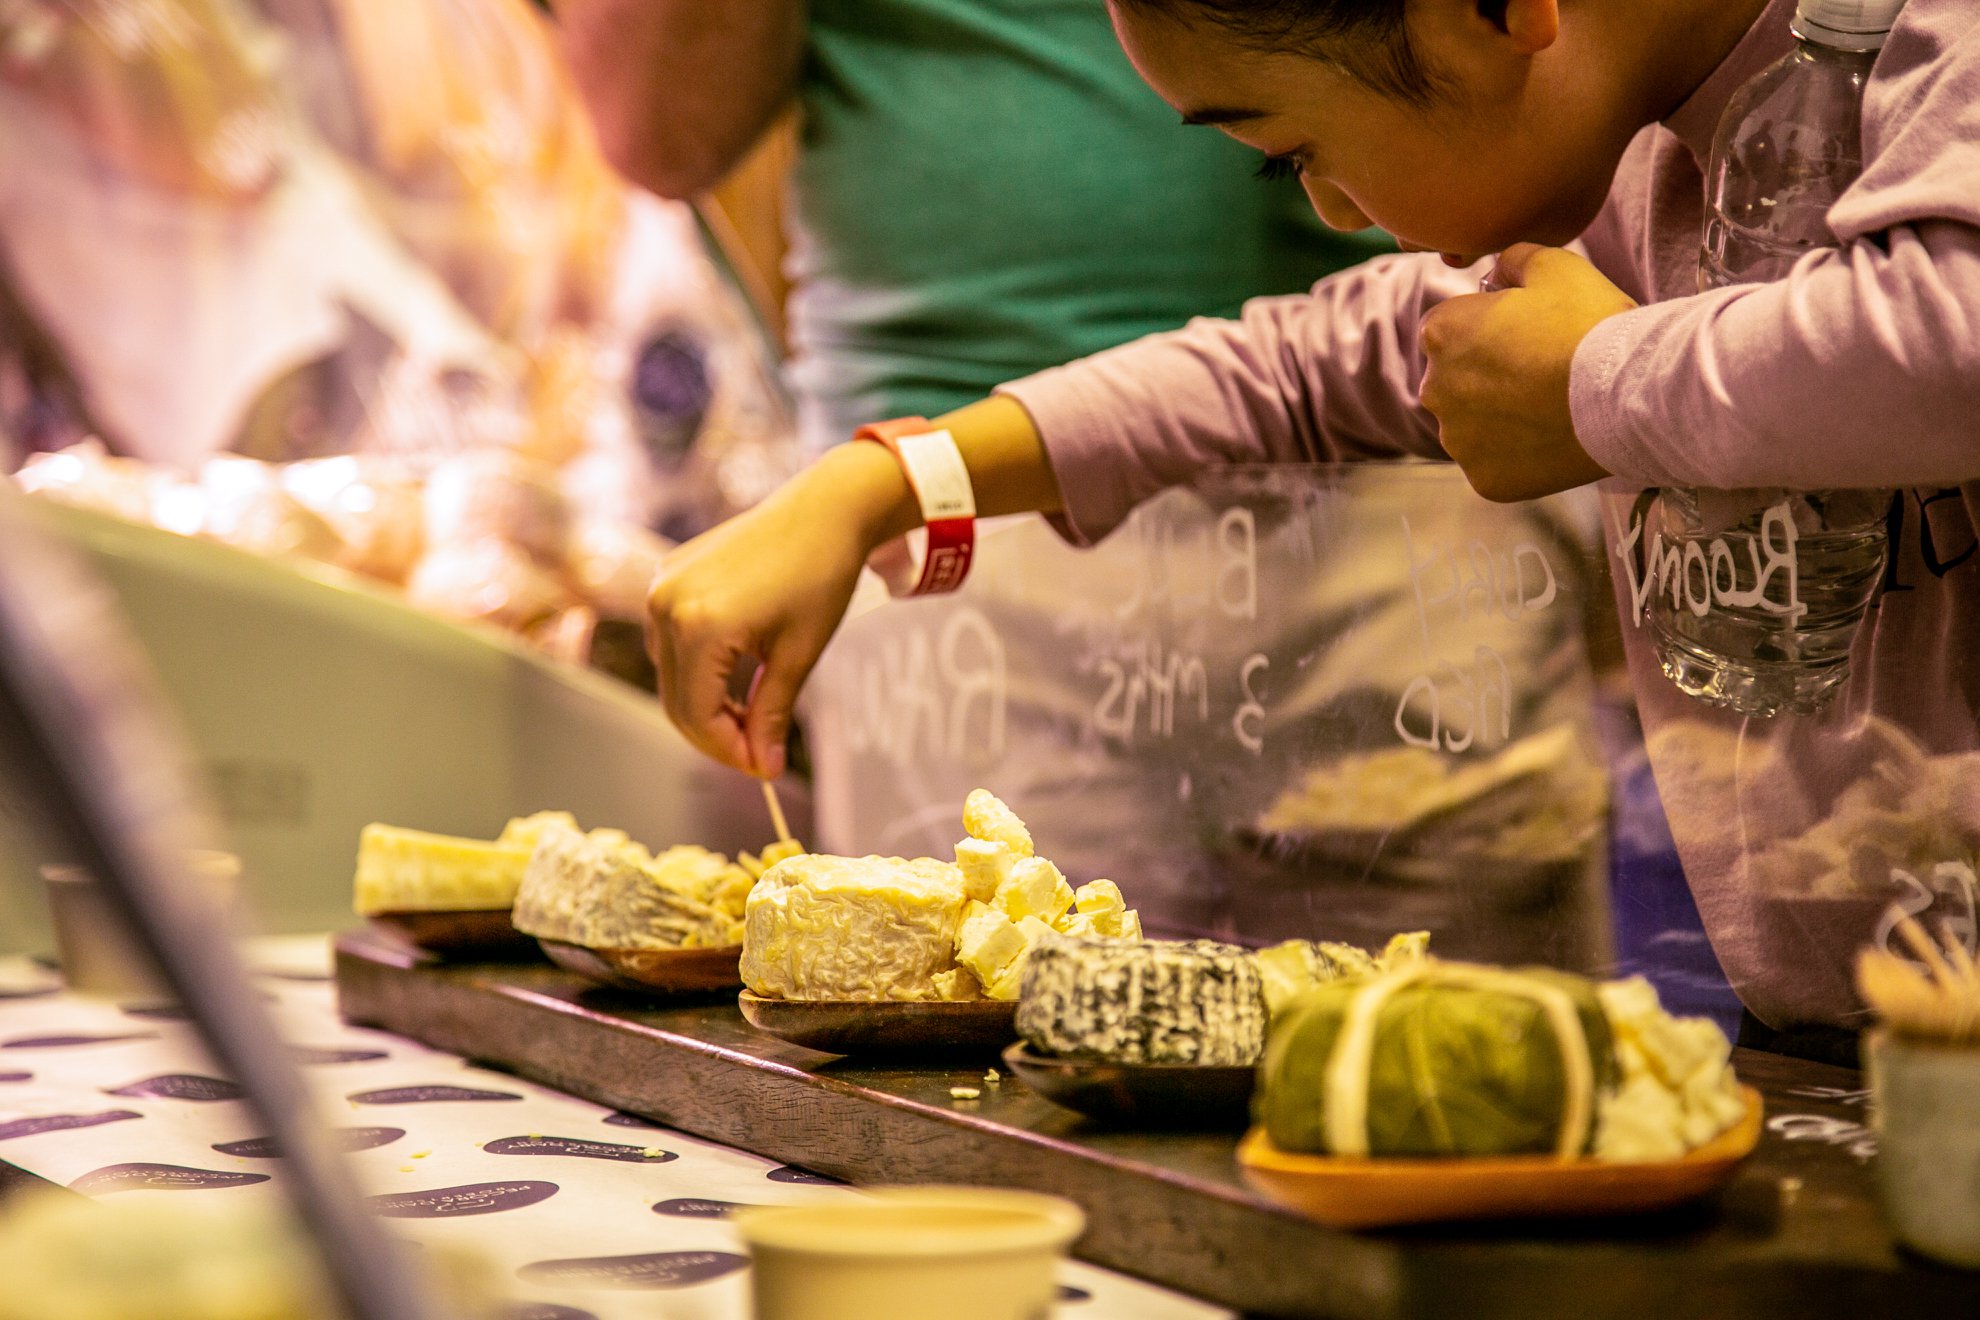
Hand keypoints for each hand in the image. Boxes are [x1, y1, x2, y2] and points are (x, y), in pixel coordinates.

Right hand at [646, 443, 913, 777]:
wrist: (824, 509)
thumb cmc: (820, 577)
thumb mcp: (798, 656)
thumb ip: (771, 715)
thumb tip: (764, 768)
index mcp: (699, 627)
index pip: (697, 716)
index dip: (729, 751)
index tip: (764, 768)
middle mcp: (666, 606)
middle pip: (676, 701)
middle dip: (716, 734)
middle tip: (759, 753)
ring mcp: (662, 587)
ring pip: (671, 674)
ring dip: (705, 704)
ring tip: (753, 715)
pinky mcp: (667, 574)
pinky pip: (670, 640)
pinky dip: (697, 669)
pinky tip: (735, 677)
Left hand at [1417, 244, 1635, 501]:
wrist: (1627, 393)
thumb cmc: (1589, 323)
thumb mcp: (1555, 265)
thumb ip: (1514, 260)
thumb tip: (1497, 269)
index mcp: (1440, 333)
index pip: (1450, 330)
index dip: (1489, 329)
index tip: (1527, 334)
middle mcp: (1434, 389)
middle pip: (1456, 381)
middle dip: (1488, 376)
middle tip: (1542, 372)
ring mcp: (1457, 441)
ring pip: (1473, 427)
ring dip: (1501, 418)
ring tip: (1552, 408)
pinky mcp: (1484, 479)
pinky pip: (1495, 465)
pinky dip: (1519, 457)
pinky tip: (1554, 440)